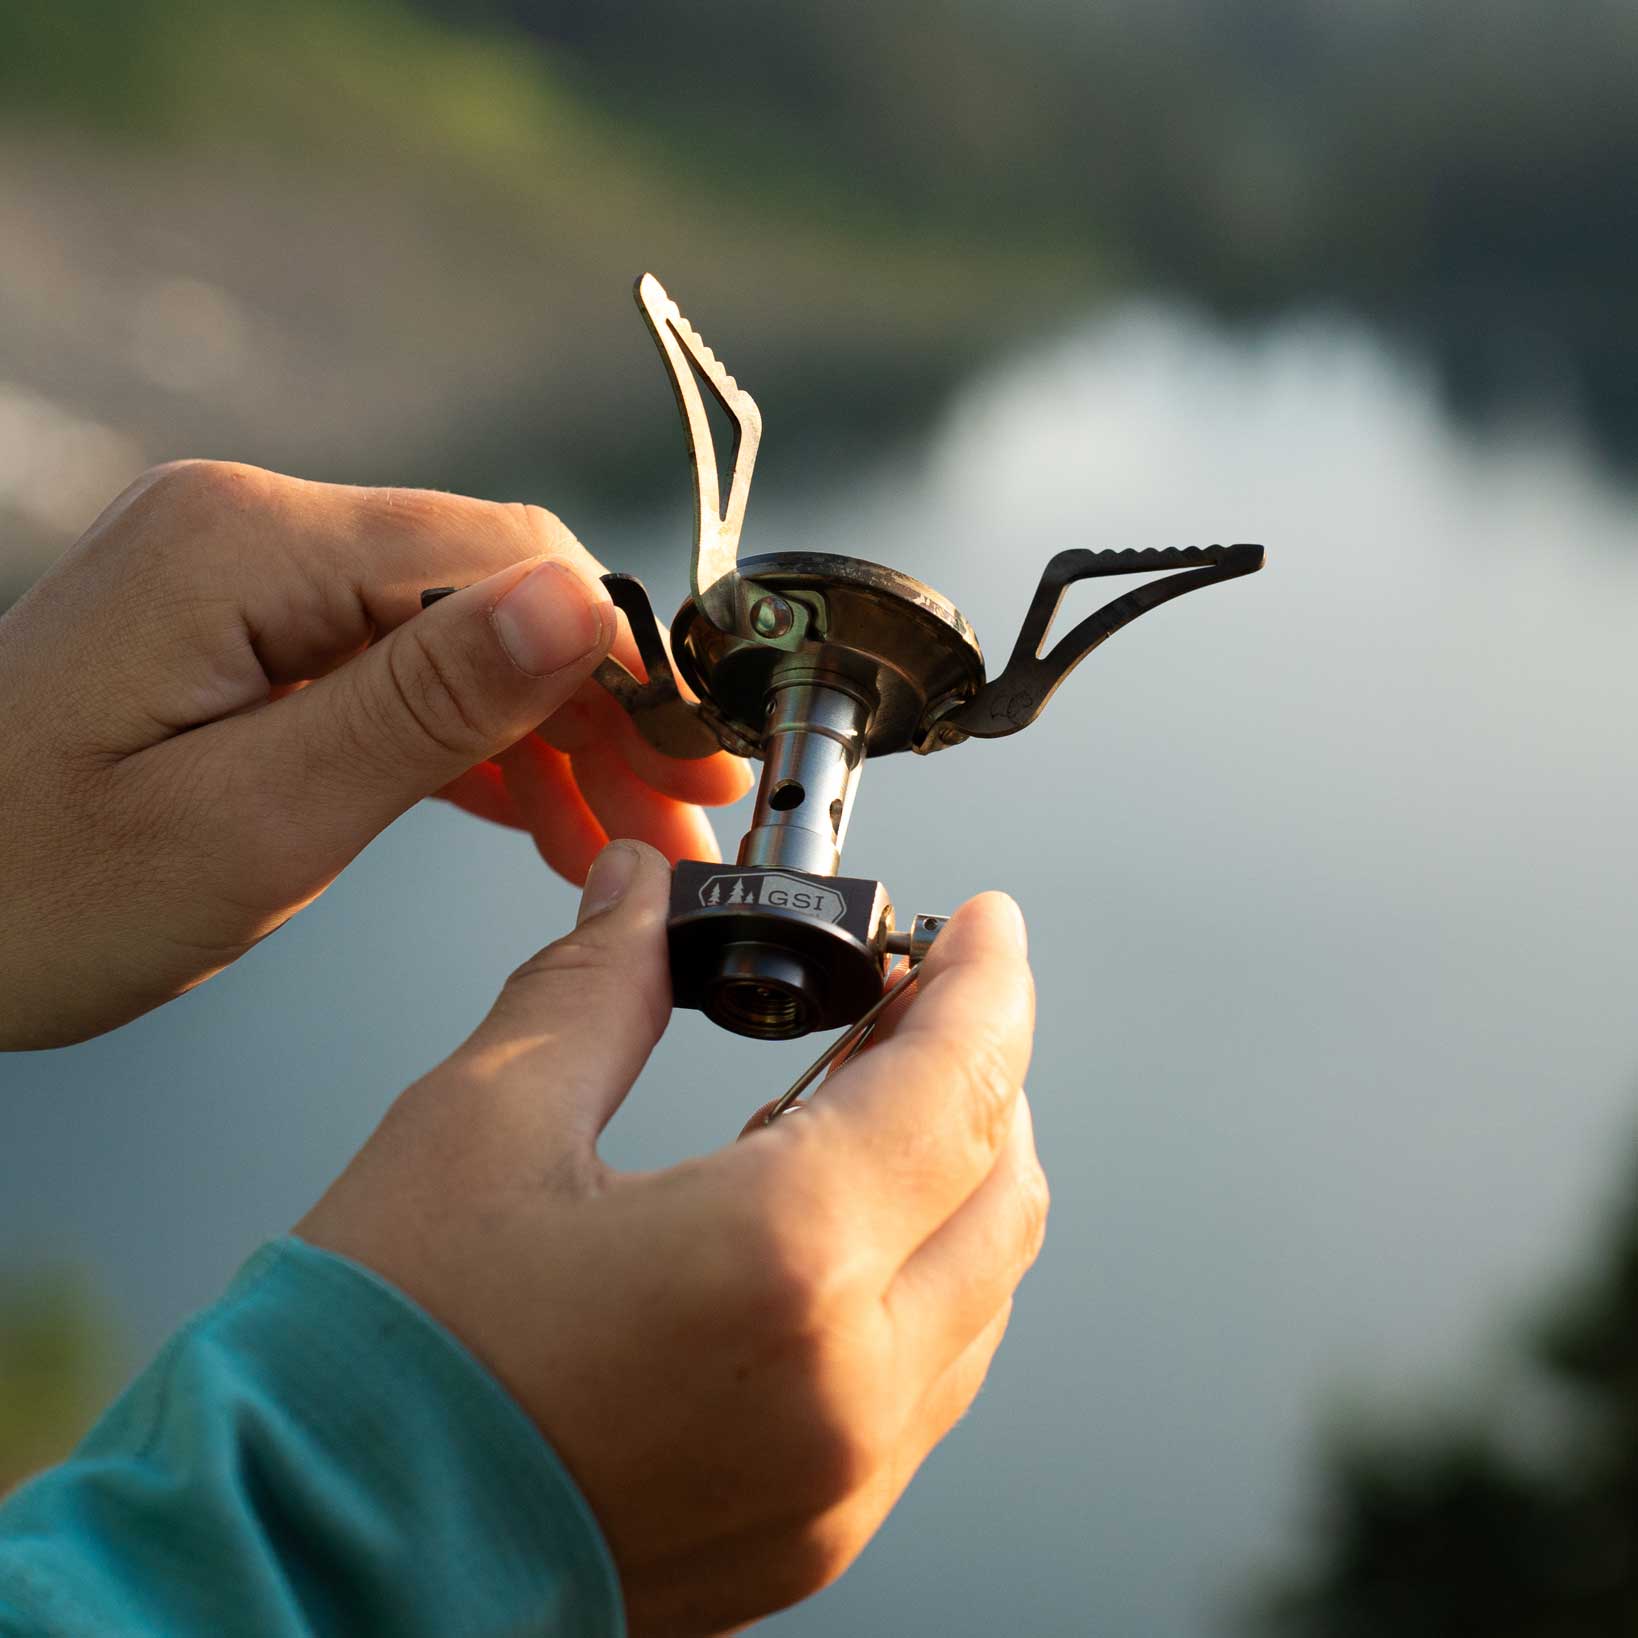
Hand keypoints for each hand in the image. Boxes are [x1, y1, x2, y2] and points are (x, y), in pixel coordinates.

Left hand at [0, 461, 748, 1048]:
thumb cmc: (33, 892)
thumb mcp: (253, 819)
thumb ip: (426, 704)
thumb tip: (581, 603)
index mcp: (253, 545)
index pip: (505, 557)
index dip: (623, 656)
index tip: (694, 758)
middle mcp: (260, 532)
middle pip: (496, 596)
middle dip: (607, 709)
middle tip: (688, 816)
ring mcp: (253, 583)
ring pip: (462, 641)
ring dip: (558, 738)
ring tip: (634, 840)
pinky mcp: (251, 640)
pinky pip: (399, 676)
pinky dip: (479, 750)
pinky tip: (545, 822)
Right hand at [297, 842, 1046, 1636]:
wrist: (310, 1563)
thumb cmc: (375, 1366)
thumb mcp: (482, 1123)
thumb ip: (597, 986)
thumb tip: (640, 896)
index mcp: (777, 1265)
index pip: (956, 1086)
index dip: (986, 982)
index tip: (986, 926)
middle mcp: (842, 1389)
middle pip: (1000, 1186)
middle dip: (980, 1068)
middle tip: (915, 995)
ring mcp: (838, 1480)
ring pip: (982, 1288)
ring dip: (954, 1170)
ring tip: (872, 1091)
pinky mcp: (810, 1533)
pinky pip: (930, 1376)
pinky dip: (919, 1271)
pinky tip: (837, 1217)